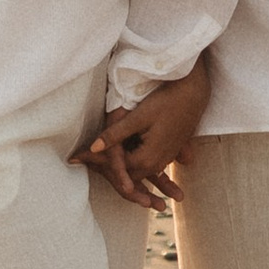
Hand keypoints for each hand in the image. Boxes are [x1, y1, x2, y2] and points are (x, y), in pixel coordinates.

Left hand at [80, 61, 210, 208]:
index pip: (115, 168)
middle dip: (103, 169)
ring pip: (135, 171)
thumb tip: (93, 147)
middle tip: (79, 160)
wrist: (194, 94)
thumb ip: (116, 134)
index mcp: (146, 159)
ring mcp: (164, 160)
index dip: (94, 162)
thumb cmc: (167, 102)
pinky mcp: (168, 153)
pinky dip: (130, 162)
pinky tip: (119, 154)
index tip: (74, 157)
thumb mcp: (139, 117)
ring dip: (117, 168)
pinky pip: (146, 165)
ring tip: (93, 160)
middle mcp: (155, 164)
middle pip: (124, 175)